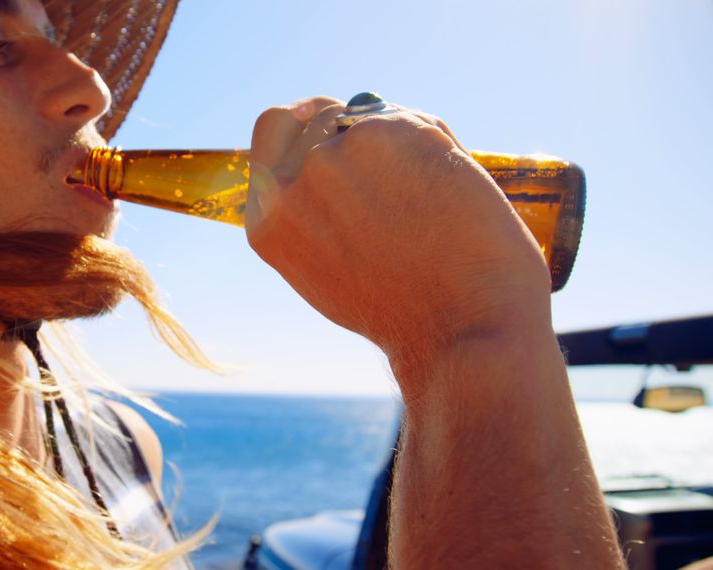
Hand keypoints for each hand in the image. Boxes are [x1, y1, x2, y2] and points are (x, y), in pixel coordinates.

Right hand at [244, 97, 553, 386]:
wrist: (460, 324)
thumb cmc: (407, 310)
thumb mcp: (327, 266)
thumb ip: (313, 209)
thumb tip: (332, 142)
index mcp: (267, 219)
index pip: (271, 131)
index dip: (304, 123)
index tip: (333, 128)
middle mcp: (290, 182)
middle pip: (316, 110)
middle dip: (351, 124)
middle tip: (393, 157)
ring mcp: (333, 155)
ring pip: (369, 113)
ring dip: (400, 139)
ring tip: (430, 199)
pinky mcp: (385, 133)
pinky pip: (413, 120)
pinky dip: (437, 145)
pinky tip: (451, 193)